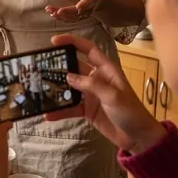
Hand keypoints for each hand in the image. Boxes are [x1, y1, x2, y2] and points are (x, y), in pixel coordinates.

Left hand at [45, 0, 103, 22]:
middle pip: (76, 12)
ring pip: (71, 17)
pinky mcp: (78, 17)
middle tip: (56, 11)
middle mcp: (87, 9)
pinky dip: (61, 18)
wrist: (98, 1)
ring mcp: (82, 15)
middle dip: (66, 12)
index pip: (88, 3)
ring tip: (50, 11)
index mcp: (91, 0)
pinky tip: (52, 15)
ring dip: (60, 15)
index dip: (83, 6)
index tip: (78, 7)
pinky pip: (69, 19)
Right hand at [47, 33, 165, 153]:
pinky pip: (70, 108)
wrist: (138, 137)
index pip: (88, 49)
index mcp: (106, 70)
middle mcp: (96, 79)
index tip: (54, 41)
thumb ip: (91, 85)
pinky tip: (48, 115)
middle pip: (74, 67)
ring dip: (56, 89)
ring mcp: (91, 95)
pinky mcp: (87, 110)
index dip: (72, 42)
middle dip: (58, 66)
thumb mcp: (113, 96)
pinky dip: (60, 111)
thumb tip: (68, 76)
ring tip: (39, 88)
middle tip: (39, 66)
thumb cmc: (131, 112)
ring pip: (69, 88)